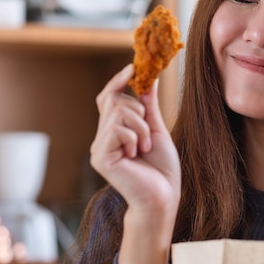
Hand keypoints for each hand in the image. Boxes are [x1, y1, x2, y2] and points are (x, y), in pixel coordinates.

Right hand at [90, 64, 180, 214]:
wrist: (164, 195)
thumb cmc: (162, 167)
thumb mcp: (156, 128)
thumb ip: (149, 105)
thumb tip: (149, 79)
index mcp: (114, 131)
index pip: (108, 97)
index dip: (117, 81)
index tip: (132, 68)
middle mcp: (102, 137)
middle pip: (114, 100)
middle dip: (138, 110)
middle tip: (147, 134)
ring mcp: (99, 147)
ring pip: (117, 112)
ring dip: (140, 127)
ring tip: (144, 147)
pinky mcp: (100, 157)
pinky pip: (117, 129)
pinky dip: (134, 137)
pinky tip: (136, 155)